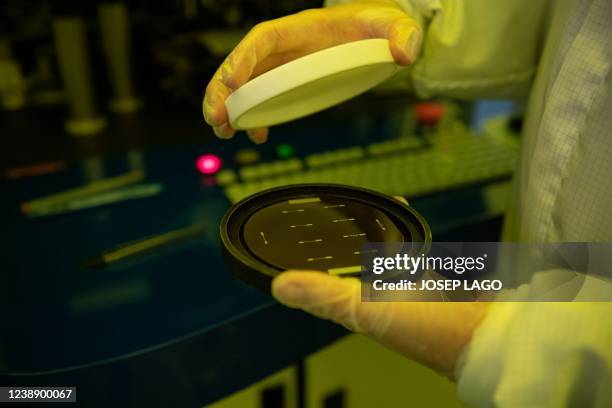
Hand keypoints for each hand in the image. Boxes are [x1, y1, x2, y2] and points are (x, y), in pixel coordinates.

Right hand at [203, 1, 422, 142]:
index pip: (264, 38)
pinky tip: (255, 135)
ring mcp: (286, 64)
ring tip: (222, 131)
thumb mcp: (394, 25)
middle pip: (243, 62)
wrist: (374, 32)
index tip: (231, 83)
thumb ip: (402, 35)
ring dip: (230, 106)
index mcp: (303, 28)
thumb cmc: (378, 25)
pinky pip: (263, 97)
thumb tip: (404, 53)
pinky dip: (254, 116)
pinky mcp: (290, 82)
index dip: (243, 59)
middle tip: (214, 118)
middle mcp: (287, 46)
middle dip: (223, 89)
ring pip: (247, 83)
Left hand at [271, 196, 488, 376]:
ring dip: (371, 232)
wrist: (487, 333)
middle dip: (343, 238)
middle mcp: (379, 298)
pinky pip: (410, 248)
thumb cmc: (428, 330)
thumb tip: (280, 286)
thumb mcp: (366, 309)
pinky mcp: (431, 279)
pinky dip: (404, 230)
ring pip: (380, 254)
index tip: (300, 232)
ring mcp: (406, 288)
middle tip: (334, 211)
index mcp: (359, 307)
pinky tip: (403, 212)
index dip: (311, 261)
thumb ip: (326, 296)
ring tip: (366, 206)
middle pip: (351, 265)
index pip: (326, 281)